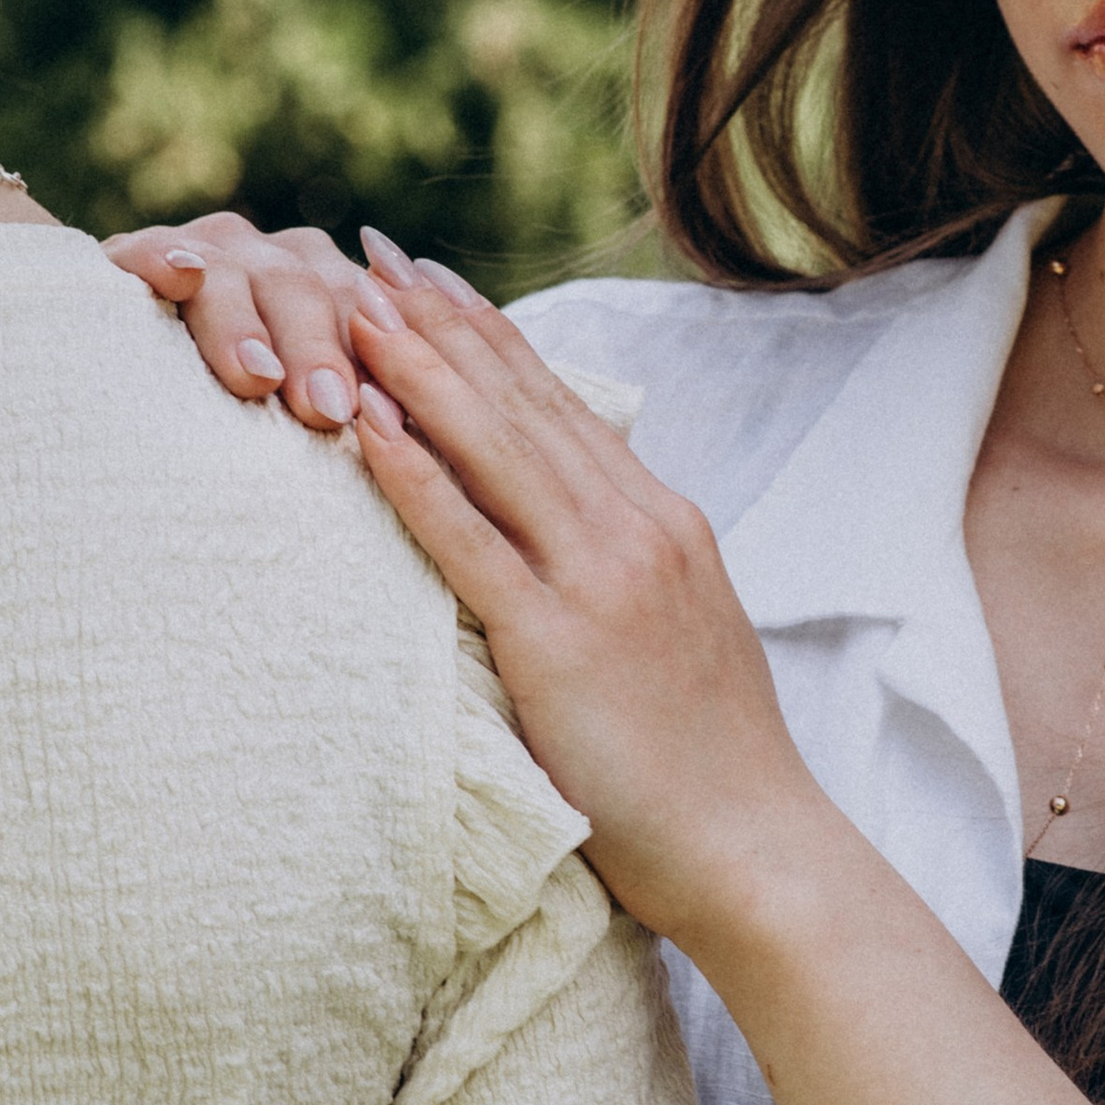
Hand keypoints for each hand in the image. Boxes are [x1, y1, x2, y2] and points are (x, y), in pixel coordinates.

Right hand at [102, 213, 480, 431]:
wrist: (145, 405)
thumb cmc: (256, 432)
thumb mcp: (314, 423)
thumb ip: (370, 417)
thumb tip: (421, 453)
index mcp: (336, 292)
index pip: (368, 312)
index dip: (382, 359)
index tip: (390, 416)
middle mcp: (278, 261)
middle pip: (306, 289)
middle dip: (318, 349)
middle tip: (326, 410)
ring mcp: (208, 254)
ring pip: (232, 271)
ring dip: (245, 321)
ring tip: (256, 376)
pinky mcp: (133, 257)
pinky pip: (148, 251)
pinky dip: (162, 259)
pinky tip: (177, 276)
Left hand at [340, 244, 843, 952]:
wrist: (758, 850)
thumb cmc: (706, 766)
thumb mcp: (679, 637)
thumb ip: (625, 574)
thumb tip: (568, 539)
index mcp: (665, 524)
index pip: (562, 406)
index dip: (488, 335)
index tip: (428, 279)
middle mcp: (637, 530)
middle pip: (519, 403)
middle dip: (437, 322)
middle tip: (367, 254)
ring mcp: (601, 580)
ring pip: (492, 448)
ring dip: (414, 368)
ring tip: (346, 304)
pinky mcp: (561, 642)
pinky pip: (470, 540)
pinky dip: (413, 473)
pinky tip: (363, 423)